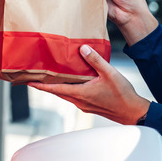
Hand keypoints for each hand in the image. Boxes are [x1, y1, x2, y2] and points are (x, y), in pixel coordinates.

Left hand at [28, 44, 150, 124]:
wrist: (133, 112)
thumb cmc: (122, 94)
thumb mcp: (109, 73)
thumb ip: (95, 60)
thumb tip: (82, 48)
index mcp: (80, 94)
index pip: (55, 89)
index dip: (41, 85)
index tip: (29, 82)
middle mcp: (79, 101)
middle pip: (57, 92)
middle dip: (46, 85)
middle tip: (36, 77)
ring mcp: (84, 105)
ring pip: (66, 95)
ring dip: (57, 87)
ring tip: (52, 77)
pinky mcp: (90, 106)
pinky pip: (74, 96)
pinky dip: (68, 89)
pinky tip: (73, 82)